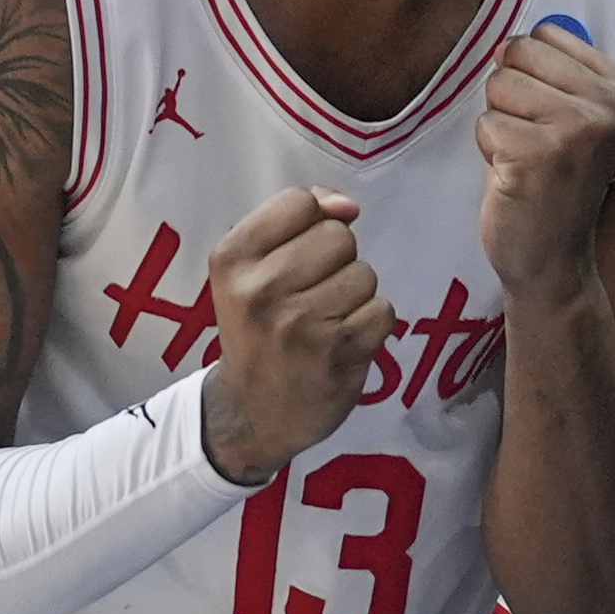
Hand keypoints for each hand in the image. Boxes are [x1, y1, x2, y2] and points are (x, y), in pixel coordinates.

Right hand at [199, 186, 393, 482]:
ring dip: (355, 295)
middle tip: (311, 296)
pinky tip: (343, 342)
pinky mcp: (339, 355)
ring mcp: (301, 325)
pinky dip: (371, 325)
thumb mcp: (250, 269)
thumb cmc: (258, 328)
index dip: (310, 223)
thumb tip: (348, 206)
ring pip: (364, 273)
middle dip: (336, 260)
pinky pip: (383, 310)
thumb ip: (295, 221)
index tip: (295, 256)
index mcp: (232, 259)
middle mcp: (261, 290)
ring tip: (325, 321)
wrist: (252, 411)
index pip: (299, 201)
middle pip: (338, 235)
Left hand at [477, 25, 614, 296]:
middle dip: (509, 96)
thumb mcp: (574, 117)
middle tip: (533, 141)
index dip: (529, 74)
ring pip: (498, 87)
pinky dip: (488, 152)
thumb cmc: (554, 180)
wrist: (554, 258)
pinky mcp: (538, 155)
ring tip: (524, 158)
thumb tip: (506, 41)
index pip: (544, 34)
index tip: (550, 117)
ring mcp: (575, 130)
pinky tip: (514, 177)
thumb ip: (553, 71)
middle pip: (517, 54)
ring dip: (499, 124)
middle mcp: (607, 106)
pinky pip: (486, 124)